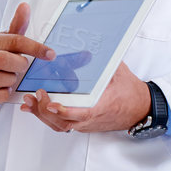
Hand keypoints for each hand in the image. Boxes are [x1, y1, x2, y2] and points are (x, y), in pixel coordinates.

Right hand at [0, 3, 54, 110]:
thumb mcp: (6, 40)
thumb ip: (17, 25)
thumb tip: (24, 6)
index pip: (15, 41)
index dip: (35, 48)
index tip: (51, 54)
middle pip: (3, 60)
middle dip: (18, 65)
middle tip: (22, 67)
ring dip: (9, 81)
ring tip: (11, 78)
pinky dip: (2, 95)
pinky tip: (4, 90)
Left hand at [21, 63, 151, 134]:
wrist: (141, 109)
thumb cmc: (130, 92)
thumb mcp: (118, 72)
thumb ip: (104, 60)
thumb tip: (92, 45)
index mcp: (102, 106)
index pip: (81, 114)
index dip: (64, 111)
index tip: (52, 104)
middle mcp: (92, 119)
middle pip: (64, 122)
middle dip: (45, 111)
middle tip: (34, 96)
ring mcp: (86, 124)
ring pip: (60, 126)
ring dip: (42, 115)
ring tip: (29, 102)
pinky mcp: (83, 125)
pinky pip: (63, 125)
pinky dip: (47, 118)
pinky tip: (35, 109)